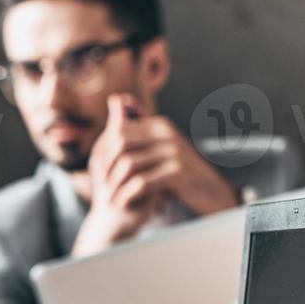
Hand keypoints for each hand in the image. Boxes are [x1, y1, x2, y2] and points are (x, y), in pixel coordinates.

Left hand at [73, 95, 239, 257]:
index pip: (120, 131)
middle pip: (121, 142)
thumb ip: (138, 132)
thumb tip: (116, 99)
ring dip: (115, 183)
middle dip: (106, 165)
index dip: (104, 151)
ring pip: (129, 163)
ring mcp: (173, 152)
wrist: (208, 191)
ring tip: (107, 198)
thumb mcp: (158, 149)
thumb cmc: (179, 172)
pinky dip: (128, 194)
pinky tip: (122, 204)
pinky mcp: (178, 172)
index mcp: (159, 126)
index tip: (96, 171)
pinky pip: (142, 182)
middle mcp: (166, 134)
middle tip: (99, 185)